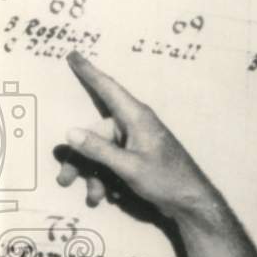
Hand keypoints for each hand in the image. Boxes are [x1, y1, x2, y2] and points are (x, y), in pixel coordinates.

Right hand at [57, 51, 217, 220]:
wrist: (191, 202)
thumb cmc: (166, 180)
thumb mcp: (129, 167)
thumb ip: (99, 150)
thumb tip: (71, 132)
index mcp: (136, 118)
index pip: (108, 88)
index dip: (89, 72)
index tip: (72, 54)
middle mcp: (134, 125)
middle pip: (95, 133)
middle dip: (80, 159)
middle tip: (64, 181)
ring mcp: (136, 141)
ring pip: (100, 152)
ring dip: (93, 175)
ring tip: (94, 196)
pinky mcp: (137, 157)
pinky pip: (111, 162)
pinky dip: (106, 178)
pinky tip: (109, 196)